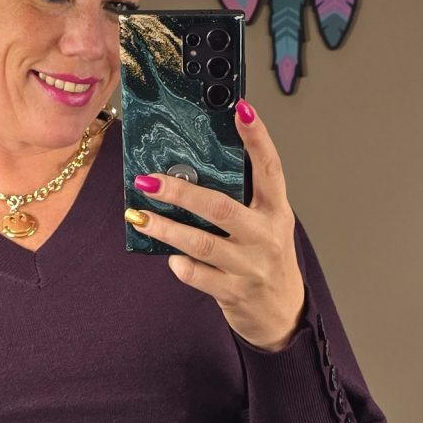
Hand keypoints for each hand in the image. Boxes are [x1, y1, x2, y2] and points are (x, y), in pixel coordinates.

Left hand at [126, 98, 306, 351]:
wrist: (282, 314)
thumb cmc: (266, 259)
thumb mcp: (265, 224)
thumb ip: (241, 200)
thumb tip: (191, 171)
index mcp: (276, 211)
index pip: (270, 167)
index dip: (257, 137)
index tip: (241, 108)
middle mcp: (266, 235)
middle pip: (220, 208)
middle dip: (181, 193)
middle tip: (148, 180)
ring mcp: (250, 266)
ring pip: (202, 244)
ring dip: (166, 229)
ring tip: (140, 215)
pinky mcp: (234, 292)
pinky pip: (198, 275)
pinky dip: (180, 265)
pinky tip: (168, 257)